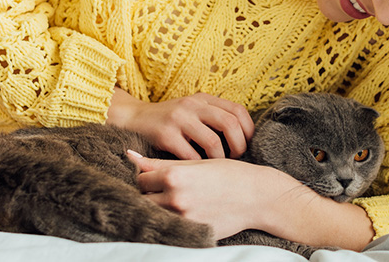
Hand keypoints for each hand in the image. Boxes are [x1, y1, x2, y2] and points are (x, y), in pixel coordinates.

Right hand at [107, 87, 253, 159]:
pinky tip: (197, 170)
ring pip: (213, 142)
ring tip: (216, 166)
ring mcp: (179, 119)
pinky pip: (191, 155)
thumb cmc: (169, 121)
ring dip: (219, 159)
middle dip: (238, 145)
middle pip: (230, 124)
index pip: (237, 110)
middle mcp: (193, 105)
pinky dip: (198, 166)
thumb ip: (213, 118)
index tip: (246, 145)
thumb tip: (243, 139)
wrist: (132, 119)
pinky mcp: (165, 134)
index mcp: (203, 99)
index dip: (248, 130)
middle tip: (235, 158)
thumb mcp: (192, 111)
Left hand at [126, 150, 308, 239]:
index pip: (140, 179)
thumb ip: (160, 163)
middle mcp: (175, 198)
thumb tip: (130, 156)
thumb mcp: (196, 163)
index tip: (155, 177)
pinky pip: (169, 228)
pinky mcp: (191, 232)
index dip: (146, 178)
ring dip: (158, 209)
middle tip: (161, 191)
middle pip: (143, 199)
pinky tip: (184, 213)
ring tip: (174, 201)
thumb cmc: (228, 175)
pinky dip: (171, 221)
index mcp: (173, 176)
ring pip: (154, 215)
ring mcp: (182, 218)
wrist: (258, 197)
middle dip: (148, 195)